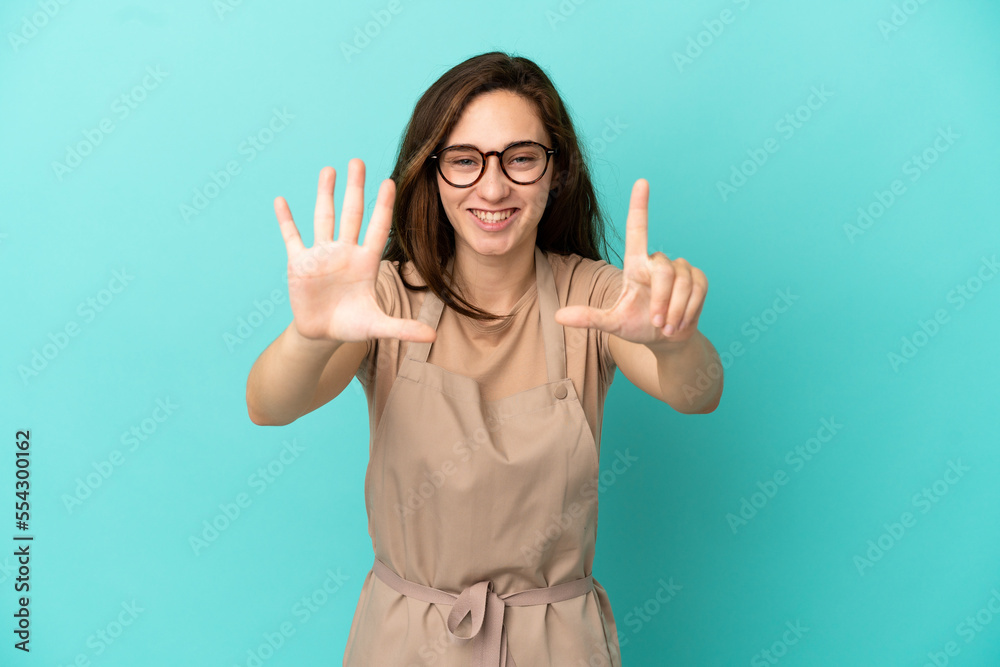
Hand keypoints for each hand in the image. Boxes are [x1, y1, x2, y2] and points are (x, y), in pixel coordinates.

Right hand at [274, 159, 436, 343]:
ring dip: (325, 194)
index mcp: (365, 262)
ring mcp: (321, 254)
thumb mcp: (377, 327)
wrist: (321, 334)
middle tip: (358, 161)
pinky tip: (281, 201)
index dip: (383, 206)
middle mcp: (345, 252)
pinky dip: (285, 220)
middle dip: (355, 188)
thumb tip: (432, 336)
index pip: (378, 228)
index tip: (389, 181)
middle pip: (351, 214)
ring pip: (324, 217)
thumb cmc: (352, 326)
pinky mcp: (299, 263)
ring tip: (329, 170)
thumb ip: (403, 328)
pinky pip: (292, 237)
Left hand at [554, 179, 707, 345]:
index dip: (639, 205)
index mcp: (636, 264)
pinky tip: (681, 322)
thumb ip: (588, 317)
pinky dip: (688, 310)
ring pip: (682, 282)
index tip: (641, 181)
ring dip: (675, 309)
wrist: (667, 340)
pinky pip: (698, 289)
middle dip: (662, 300)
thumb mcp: (612, 323)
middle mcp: (658, 261)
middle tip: (657, 322)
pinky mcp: (699, 278)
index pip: (638, 229)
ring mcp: (681, 268)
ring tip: (667, 325)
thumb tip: (557, 316)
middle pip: (663, 270)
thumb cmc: (637, 326)